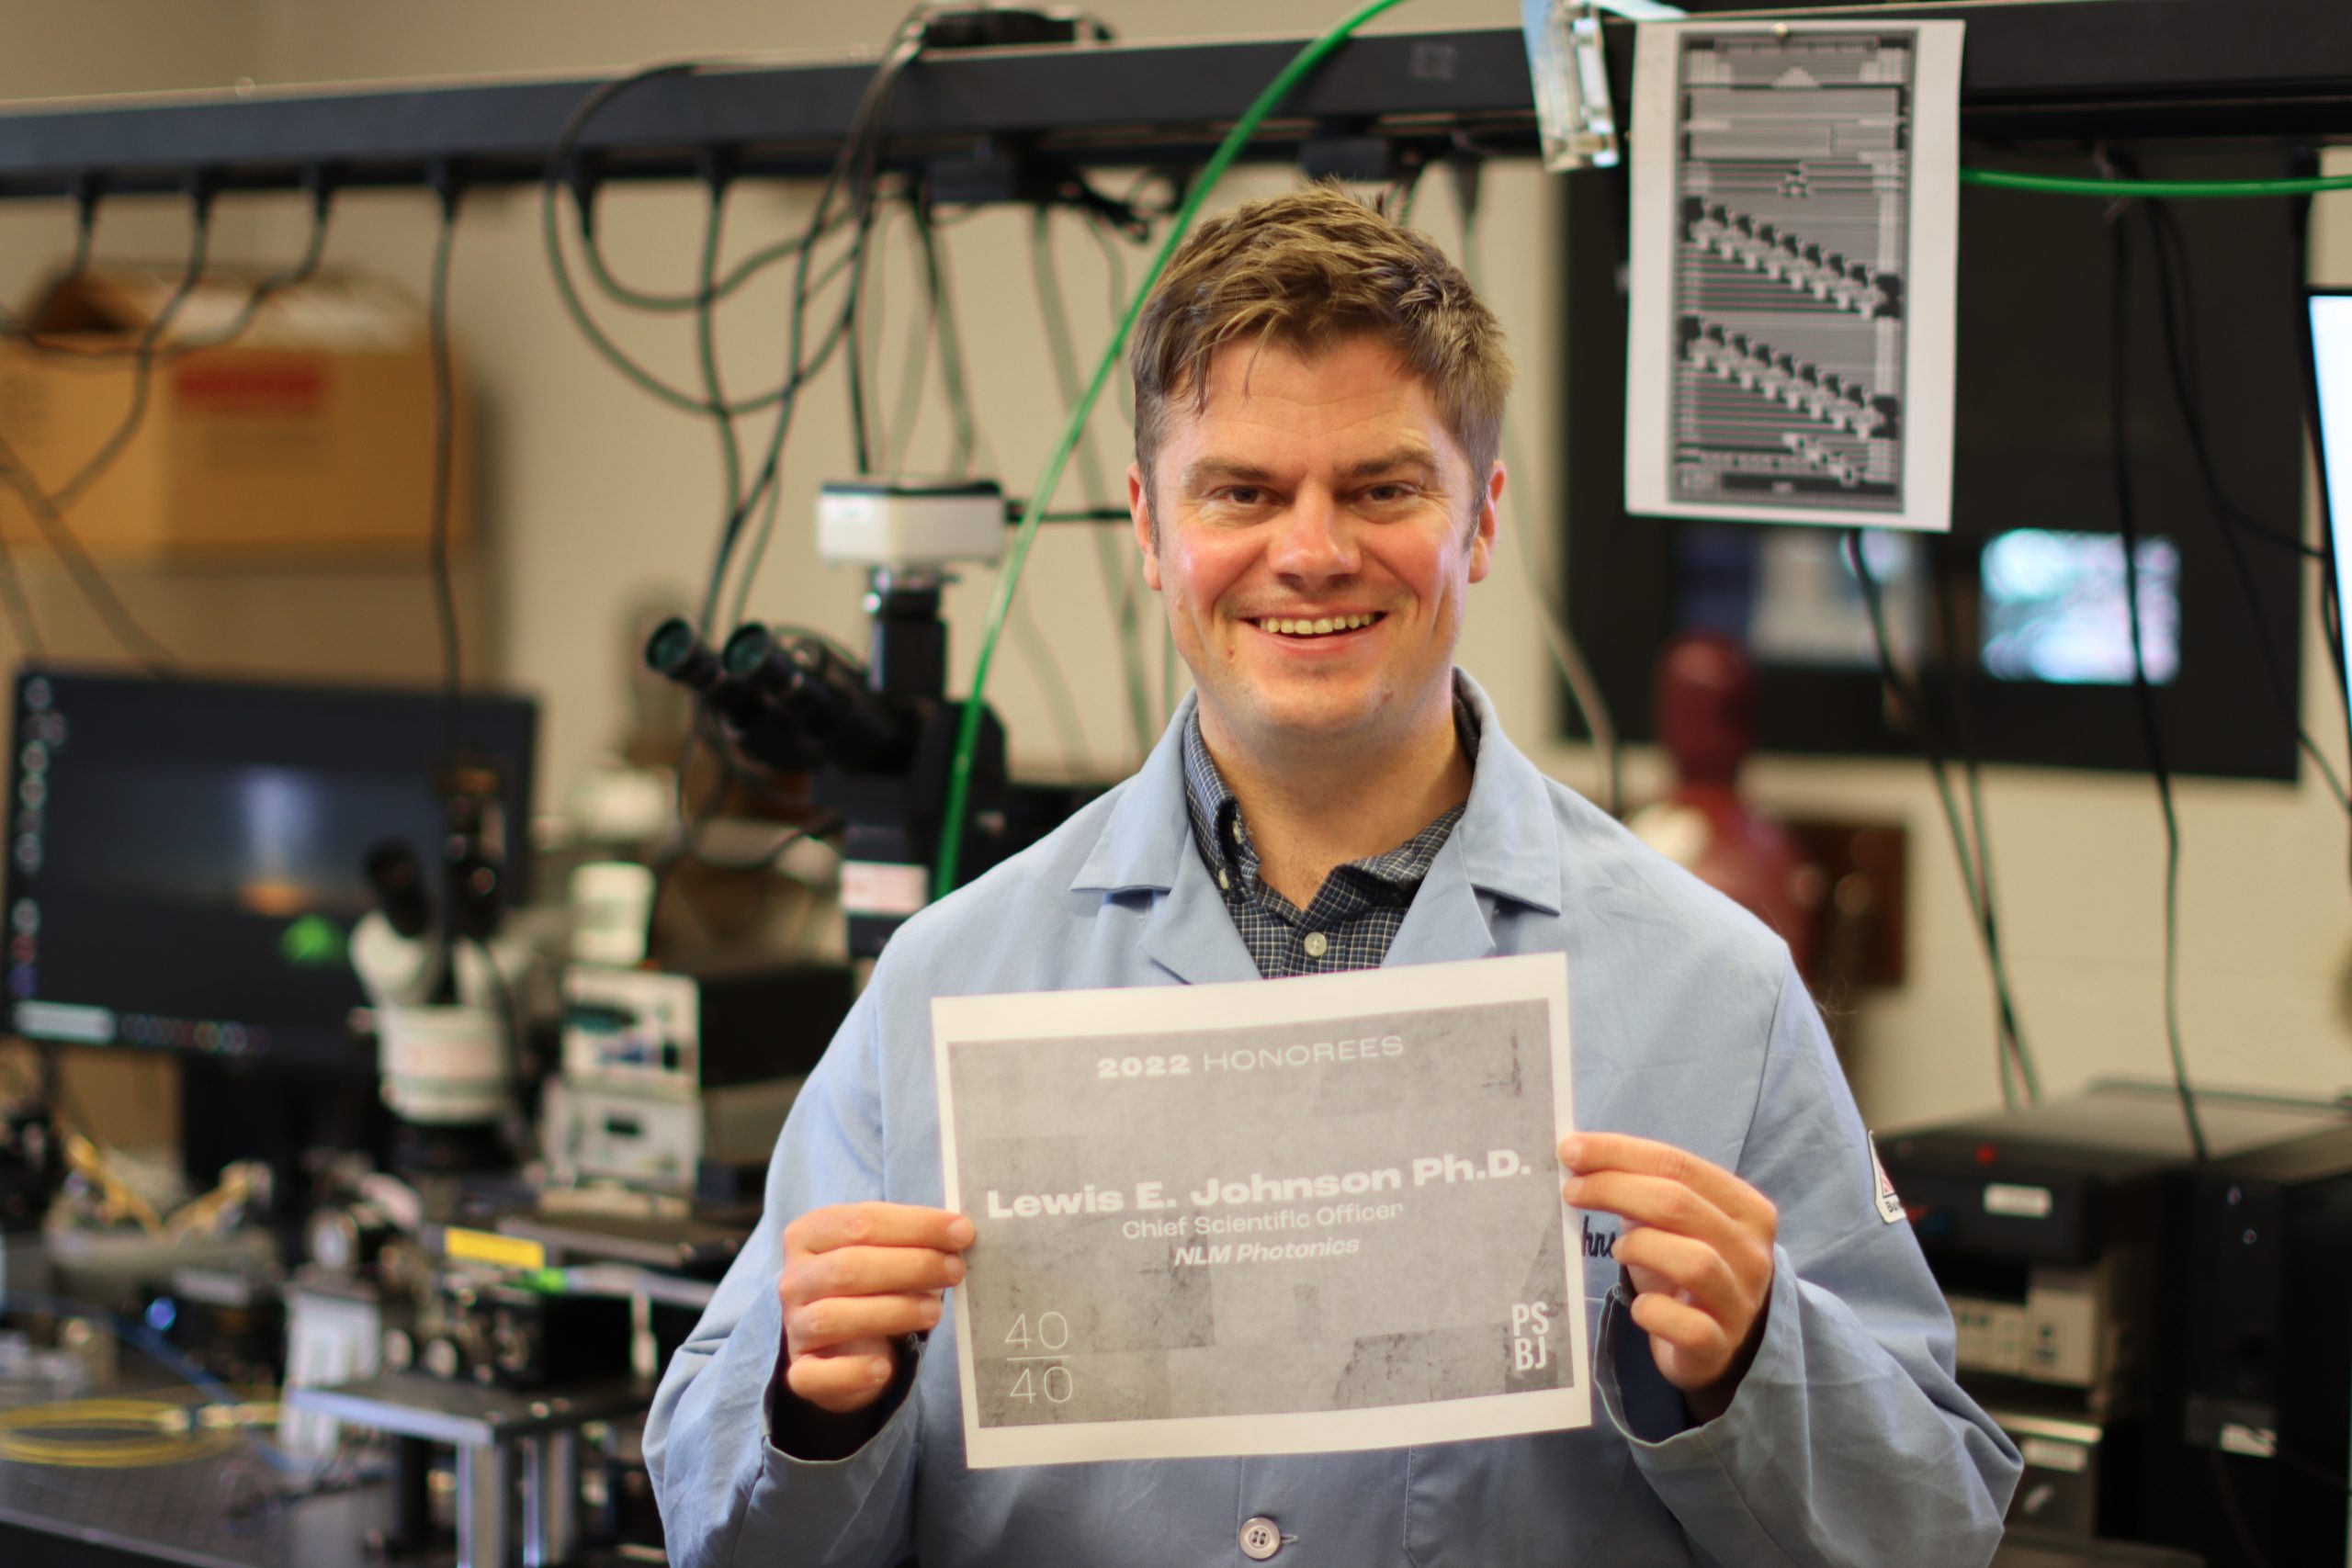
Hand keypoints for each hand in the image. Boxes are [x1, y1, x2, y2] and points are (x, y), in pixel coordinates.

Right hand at [778, 1203, 973, 1414]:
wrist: (842, 1345)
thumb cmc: (871, 1286)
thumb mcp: (886, 1253)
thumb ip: (913, 1240)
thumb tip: (960, 1233)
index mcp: (810, 1234)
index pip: (860, 1222)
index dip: (915, 1225)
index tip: (962, 1231)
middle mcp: (795, 1279)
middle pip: (848, 1266)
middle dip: (911, 1266)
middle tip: (955, 1270)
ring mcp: (794, 1326)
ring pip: (833, 1316)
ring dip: (892, 1312)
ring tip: (935, 1311)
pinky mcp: (801, 1372)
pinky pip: (817, 1375)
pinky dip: (852, 1372)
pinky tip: (885, 1367)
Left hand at [1557, 1133, 1776, 1421]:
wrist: (1721, 1342)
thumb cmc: (1687, 1266)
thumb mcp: (1676, 1223)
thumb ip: (1644, 1189)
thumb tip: (1580, 1157)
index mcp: (1746, 1208)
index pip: (1679, 1165)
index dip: (1620, 1153)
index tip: (1572, 1150)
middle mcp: (1751, 1253)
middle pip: (1678, 1205)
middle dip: (1615, 1189)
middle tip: (1572, 1191)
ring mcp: (1739, 1302)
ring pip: (1693, 1261)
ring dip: (1641, 1247)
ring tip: (1618, 1249)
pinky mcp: (1719, 1346)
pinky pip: (1689, 1327)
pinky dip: (1654, 1312)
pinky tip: (1639, 1308)